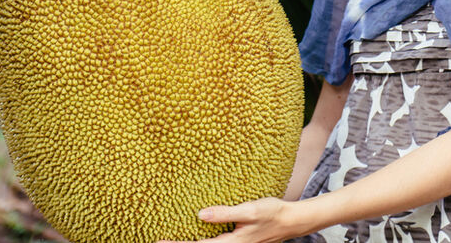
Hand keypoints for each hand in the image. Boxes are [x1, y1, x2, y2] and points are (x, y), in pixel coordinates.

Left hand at [156, 197, 297, 242]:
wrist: (291, 221)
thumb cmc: (272, 214)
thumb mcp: (249, 210)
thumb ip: (225, 214)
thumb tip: (200, 215)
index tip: (160, 241)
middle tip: (160, 240)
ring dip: (192, 242)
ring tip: (173, 236)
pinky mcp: (236, 240)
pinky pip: (215, 241)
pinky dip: (202, 239)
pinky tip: (195, 231)